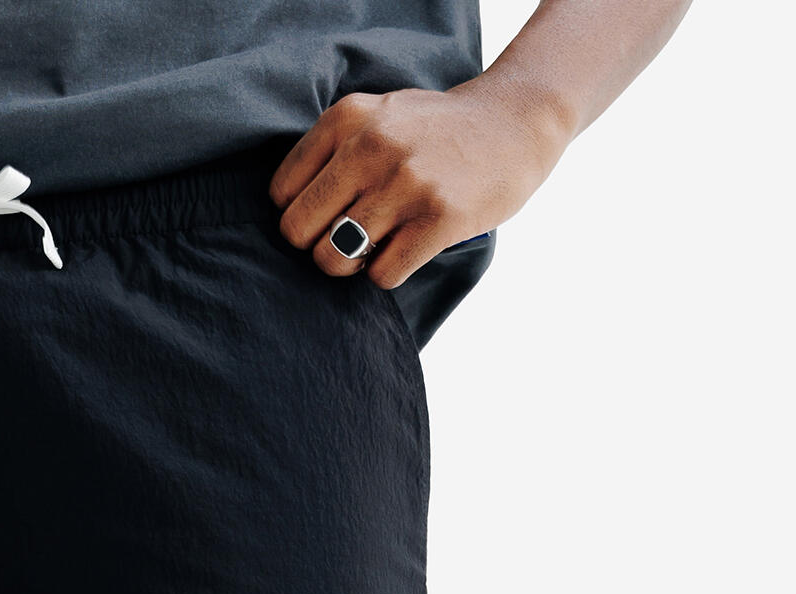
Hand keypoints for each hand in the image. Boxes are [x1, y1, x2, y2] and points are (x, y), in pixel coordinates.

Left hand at [271, 77, 575, 288]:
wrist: (513, 123)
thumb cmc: (435, 132)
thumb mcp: (378, 116)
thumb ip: (334, 150)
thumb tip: (287, 213)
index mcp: (347, 119)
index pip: (282, 195)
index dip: (301, 215)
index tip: (329, 215)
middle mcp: (370, 147)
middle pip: (298, 232)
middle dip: (317, 247)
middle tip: (346, 241)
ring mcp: (405, 184)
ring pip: (334, 259)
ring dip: (351, 267)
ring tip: (375, 248)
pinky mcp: (439, 219)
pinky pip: (382, 276)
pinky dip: (387, 274)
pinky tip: (406, 251)